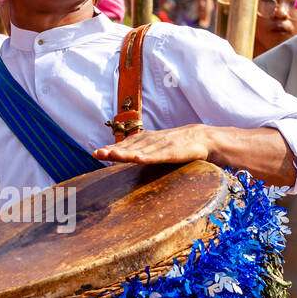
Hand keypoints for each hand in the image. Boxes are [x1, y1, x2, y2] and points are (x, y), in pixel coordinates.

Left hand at [91, 124, 210, 164]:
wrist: (201, 138)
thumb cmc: (174, 145)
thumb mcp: (154, 147)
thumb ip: (138, 151)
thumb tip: (118, 156)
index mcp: (144, 141)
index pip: (124, 145)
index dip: (110, 149)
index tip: (96, 153)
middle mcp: (150, 141)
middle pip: (129, 147)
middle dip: (113, 150)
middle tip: (98, 154)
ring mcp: (161, 145)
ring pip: (141, 150)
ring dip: (126, 153)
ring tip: (113, 155)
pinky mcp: (173, 151)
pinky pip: (160, 155)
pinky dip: (149, 156)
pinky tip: (139, 159)